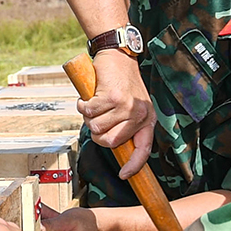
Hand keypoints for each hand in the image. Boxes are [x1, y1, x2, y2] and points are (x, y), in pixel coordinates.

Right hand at [79, 49, 154, 177]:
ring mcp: (126, 106)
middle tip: (96, 118)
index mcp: (147, 119)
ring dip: (89, 117)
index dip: (134, 165)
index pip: (143, 149)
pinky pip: (89, 112)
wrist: (117, 55)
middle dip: (97, 133)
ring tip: (94, 103)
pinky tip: (89, 96)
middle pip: (110, 142)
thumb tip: (111, 145)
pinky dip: (83, 105)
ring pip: (96, 127)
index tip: (123, 175)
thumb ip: (125, 124)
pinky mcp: (111, 96)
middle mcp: (140, 114)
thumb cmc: (121, 82)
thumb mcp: (132, 105)